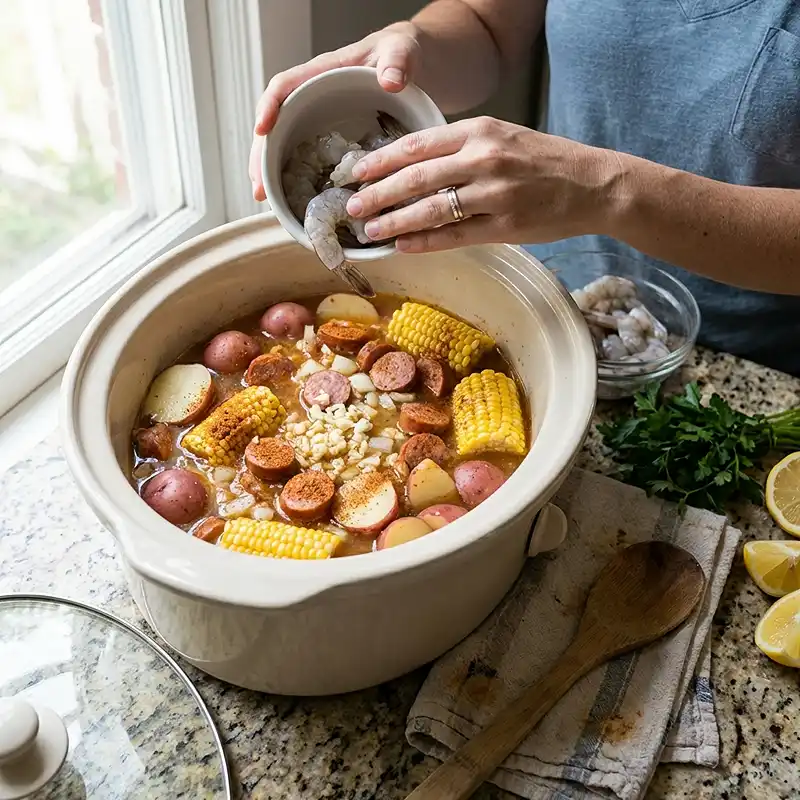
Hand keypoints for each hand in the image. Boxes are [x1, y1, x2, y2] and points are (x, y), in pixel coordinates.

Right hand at [249, 23, 421, 200]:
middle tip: (257, 186)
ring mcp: (319, 119)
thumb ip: (396, 61)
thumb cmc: (399, 52)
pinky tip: (291, 200)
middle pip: (276, 124)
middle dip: (262, 155)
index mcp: (323, 73)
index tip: (262, 131)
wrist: (409, 65)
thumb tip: (390, 82)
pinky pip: (306, 158)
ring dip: (272, 171)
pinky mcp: (330, 138)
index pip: (285, 86)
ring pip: (285, 144)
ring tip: (264, 199)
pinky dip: (297, 178)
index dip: (270, 107)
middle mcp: (313, 97)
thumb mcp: (400, 51)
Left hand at [344, 116, 619, 252]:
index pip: (417, 144)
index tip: (356, 172)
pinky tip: (403, 247)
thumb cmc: (545, 161)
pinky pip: (453, 236)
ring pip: (430, 209)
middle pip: (415, 177)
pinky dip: (424, 242)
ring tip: (370, 231)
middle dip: (376, 194)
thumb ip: (461, 146)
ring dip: (394, 222)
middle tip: (351, 205)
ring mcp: (493, 195)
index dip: (380, 160)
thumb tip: (413, 165)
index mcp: (479, 131)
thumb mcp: (502, 137)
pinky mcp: (504, 228)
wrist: (593, 184)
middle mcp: (483, 159)